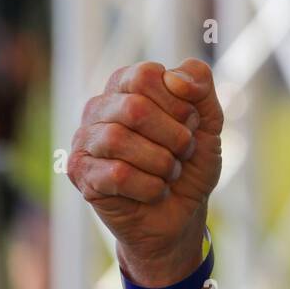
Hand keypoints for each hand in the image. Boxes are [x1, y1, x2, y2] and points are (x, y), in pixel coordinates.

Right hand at [67, 59, 223, 280]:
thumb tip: (172, 78)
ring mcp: (84, 140)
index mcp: (127, 85)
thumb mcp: (209, 120)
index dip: (179, 104)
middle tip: (183, 153)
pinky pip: (117, 175)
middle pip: (134, 108)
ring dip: (162, 163)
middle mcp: (99, 107)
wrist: (182, 213)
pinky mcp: (80, 173)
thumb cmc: (190, 161)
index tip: (190, 124)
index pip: (146, 76)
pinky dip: (150, 187)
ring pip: (119, 140)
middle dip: (174, 137)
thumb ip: (200, 84)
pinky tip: (155, 191)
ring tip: (169, 172)